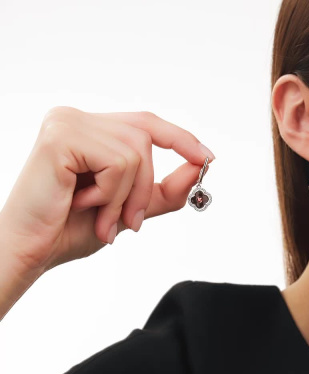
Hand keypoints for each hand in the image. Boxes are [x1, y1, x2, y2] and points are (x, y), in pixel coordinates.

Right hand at [0, 106, 214, 277]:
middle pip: (145, 135)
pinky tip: (83, 204)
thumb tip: (198, 168)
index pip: (146, 123)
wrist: (31, 250)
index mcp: (91, 131)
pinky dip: (110, 193)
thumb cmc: (71, 229)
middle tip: (132, 222)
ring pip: (135, 152)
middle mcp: (77, 119)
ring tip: (102, 219)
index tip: (206, 158)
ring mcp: (67, 123)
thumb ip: (162, 189)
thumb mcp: (129, 208)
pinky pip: (117, 162)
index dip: (180, 138)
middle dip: (146, 185)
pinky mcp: (61, 137)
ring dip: (126, 197)